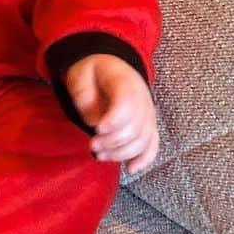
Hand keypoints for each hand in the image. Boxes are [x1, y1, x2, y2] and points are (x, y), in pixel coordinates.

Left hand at [65, 54, 158, 173]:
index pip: (127, 104)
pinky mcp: (148, 126)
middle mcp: (143, 100)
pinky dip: (144, 159)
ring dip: (121, 153)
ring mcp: (148, 114)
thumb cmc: (92, 72)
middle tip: (92, 145)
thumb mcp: (80, 75)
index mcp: (125, 82)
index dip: (114, 120)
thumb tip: (95, 124)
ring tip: (100, 155)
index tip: (97, 129)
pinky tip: (130, 168)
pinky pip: (152, 145)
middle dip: (113, 142)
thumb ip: (85, 97)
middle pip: (135, 127)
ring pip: (143, 140)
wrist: (110, 66)